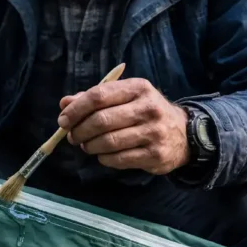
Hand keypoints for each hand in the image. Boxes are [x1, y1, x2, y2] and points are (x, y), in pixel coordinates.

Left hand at [56, 78, 189, 174]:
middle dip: (80, 131)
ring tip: (86, 146)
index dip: (76, 109)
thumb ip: (94, 99)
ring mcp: (153, 132)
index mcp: (137, 88)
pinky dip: (104, 158)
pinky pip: (118, 159)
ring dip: (90, 146)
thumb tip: (64, 103)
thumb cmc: (145, 112)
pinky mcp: (155, 155)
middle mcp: (148, 108)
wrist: (183, 134)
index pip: (99, 95)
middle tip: (73, 136)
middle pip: (102, 120)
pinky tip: (103, 154)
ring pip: (108, 142)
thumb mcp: (124, 98)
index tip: (63, 120)